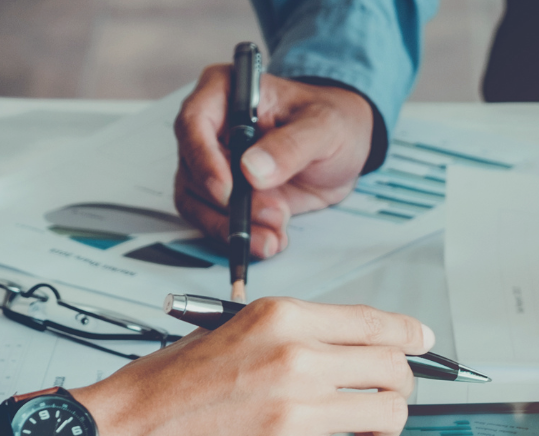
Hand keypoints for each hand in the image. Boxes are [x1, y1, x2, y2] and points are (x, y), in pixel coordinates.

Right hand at [60, 298, 431, 435]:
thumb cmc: (161, 392)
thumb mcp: (229, 333)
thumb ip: (292, 337)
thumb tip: (349, 348)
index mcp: (282, 319)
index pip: (376, 321)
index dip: (410, 335)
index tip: (422, 344)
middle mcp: (297, 360)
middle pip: (395, 369)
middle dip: (400, 387)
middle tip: (383, 400)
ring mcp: (298, 414)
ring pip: (389, 417)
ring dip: (381, 429)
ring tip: (356, 434)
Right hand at [174, 65, 373, 258]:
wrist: (346, 148)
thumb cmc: (333, 122)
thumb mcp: (324, 127)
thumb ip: (291, 145)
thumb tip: (252, 169)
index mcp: (226, 92)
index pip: (194, 122)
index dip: (204, 160)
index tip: (226, 190)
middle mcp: (211, 127)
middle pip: (193, 169)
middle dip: (228, 203)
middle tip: (272, 216)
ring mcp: (214, 163)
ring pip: (197, 201)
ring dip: (232, 226)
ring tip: (273, 237)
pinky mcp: (226, 194)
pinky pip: (216, 220)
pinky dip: (240, 235)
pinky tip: (270, 239)